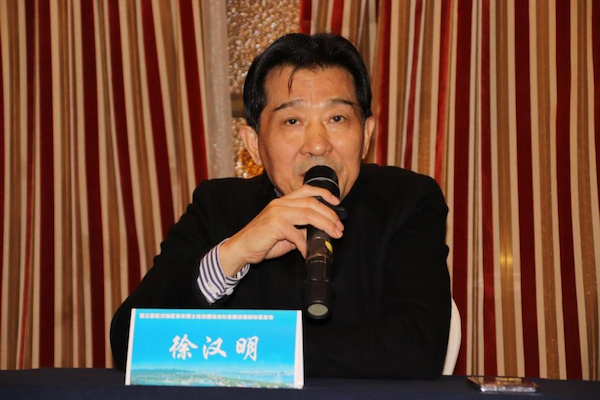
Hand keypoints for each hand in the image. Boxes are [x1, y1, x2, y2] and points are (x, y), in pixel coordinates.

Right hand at [219, 185, 343, 276]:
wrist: (241, 249)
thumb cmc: (263, 241)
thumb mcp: (286, 234)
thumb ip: (301, 230)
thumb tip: (320, 234)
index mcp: (282, 202)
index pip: (306, 190)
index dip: (324, 193)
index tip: (337, 201)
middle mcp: (280, 203)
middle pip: (311, 203)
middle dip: (329, 215)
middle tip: (339, 228)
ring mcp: (277, 213)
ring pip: (308, 214)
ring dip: (325, 225)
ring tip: (334, 235)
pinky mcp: (275, 225)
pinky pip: (297, 234)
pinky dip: (306, 245)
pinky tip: (308, 253)